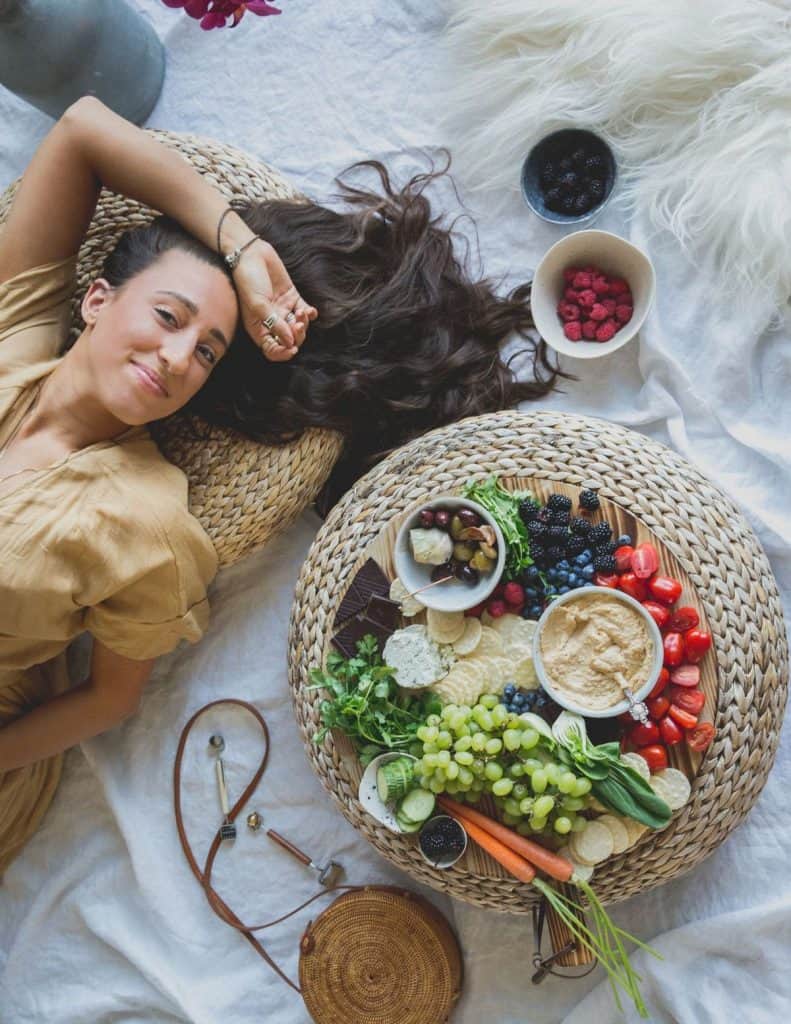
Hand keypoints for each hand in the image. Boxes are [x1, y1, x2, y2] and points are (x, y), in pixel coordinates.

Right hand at [232, 239, 317, 360]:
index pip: (272, 350)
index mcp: (258, 328)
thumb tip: (290, 343)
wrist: (251, 254)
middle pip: (289, 340)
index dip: (283, 353)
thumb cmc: (248, 280)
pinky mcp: (291, 297)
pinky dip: (309, 314)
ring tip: (301, 313)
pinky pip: (303, 311)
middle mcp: (270, 322)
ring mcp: (282, 309)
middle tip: (297, 325)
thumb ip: (275, 324)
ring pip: (298, 326)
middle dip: (297, 336)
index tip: (292, 349)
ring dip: (303, 323)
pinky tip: (310, 311)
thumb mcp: (258, 305)